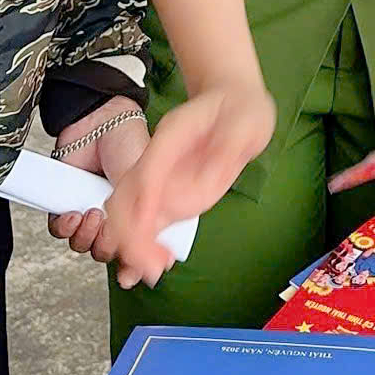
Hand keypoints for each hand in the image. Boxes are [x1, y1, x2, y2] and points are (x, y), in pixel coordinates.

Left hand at [49, 98, 151, 255]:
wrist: (100, 122)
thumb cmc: (130, 146)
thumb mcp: (146, 191)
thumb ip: (144, 230)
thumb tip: (152, 269)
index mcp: (138, 215)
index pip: (135, 252)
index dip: (132, 266)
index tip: (130, 274)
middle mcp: (114, 216)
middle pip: (106, 253)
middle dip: (107, 248)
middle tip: (111, 229)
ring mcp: (89, 210)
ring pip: (83, 245)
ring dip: (87, 237)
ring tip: (93, 215)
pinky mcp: (65, 202)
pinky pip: (60, 231)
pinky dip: (66, 228)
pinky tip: (73, 214)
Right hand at [96, 77, 276, 288]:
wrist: (233, 104)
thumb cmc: (238, 108)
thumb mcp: (246, 119)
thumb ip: (231, 146)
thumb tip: (214, 174)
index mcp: (171, 138)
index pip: (147, 171)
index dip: (142, 202)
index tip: (144, 230)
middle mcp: (159, 163)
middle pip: (127, 198)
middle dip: (129, 234)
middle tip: (149, 264)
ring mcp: (162, 182)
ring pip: (130, 215)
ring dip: (133, 246)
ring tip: (153, 271)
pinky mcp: (172, 197)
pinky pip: (149, 224)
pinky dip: (146, 246)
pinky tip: (159, 263)